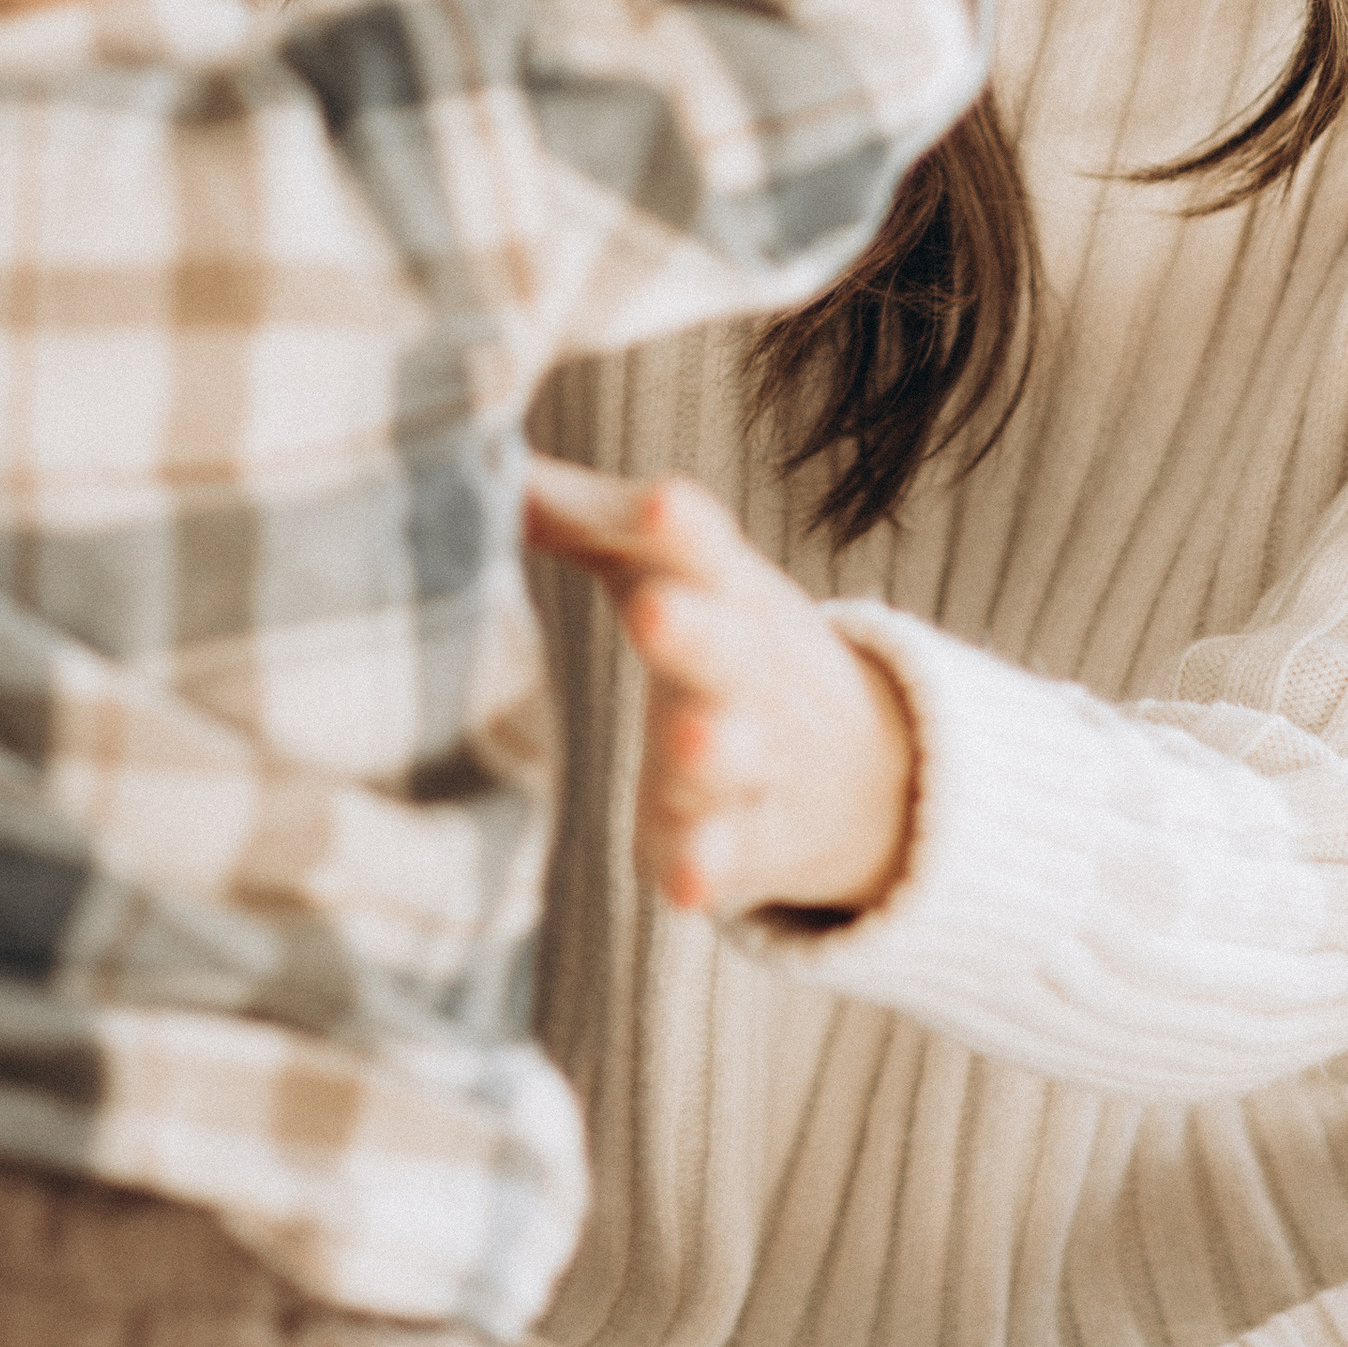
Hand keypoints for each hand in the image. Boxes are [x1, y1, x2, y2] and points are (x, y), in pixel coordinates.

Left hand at [523, 464, 915, 917]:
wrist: (863, 769)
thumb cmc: (723, 636)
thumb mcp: (667, 569)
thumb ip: (583, 518)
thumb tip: (485, 460)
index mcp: (726, 590)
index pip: (706, 548)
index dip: (682, 526)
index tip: (660, 500)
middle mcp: (750, 669)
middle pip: (726, 645)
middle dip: (694, 629)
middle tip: (653, 609)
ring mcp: (758, 759)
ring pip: (736, 754)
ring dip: (712, 749)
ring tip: (687, 735)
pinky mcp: (747, 843)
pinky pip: (728, 856)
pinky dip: (708, 868)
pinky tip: (687, 886)